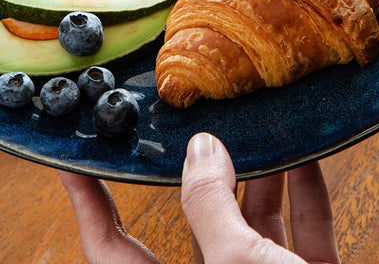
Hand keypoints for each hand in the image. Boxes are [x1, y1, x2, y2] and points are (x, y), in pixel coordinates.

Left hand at [59, 132, 340, 263]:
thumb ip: (212, 206)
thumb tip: (201, 149)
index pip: (111, 253)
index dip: (90, 206)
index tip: (75, 162)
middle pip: (193, 224)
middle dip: (196, 173)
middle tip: (188, 127)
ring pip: (250, 226)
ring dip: (258, 176)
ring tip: (253, 129)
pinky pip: (300, 237)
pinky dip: (303, 197)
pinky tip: (303, 158)